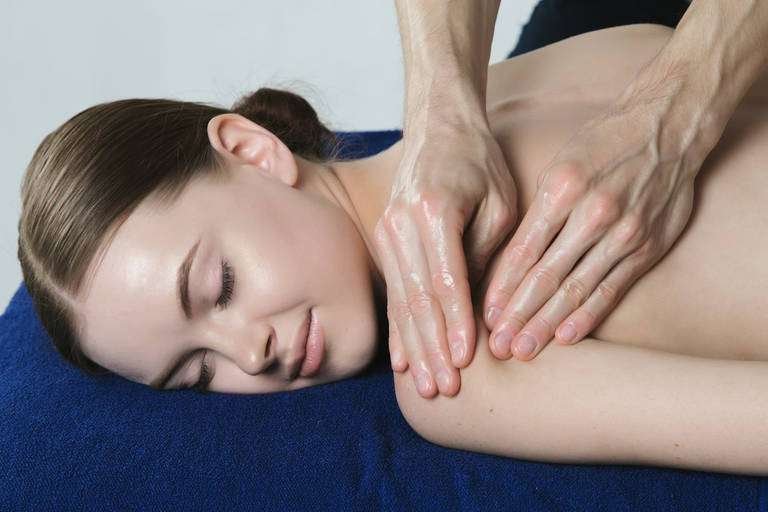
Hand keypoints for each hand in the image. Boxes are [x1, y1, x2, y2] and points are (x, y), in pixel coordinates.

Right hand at [374, 121, 517, 397]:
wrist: (440, 126)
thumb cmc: (480, 162)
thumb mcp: (500, 203)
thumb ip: (488, 255)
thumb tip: (482, 311)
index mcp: (434, 210)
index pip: (447, 280)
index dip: (457, 324)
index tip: (467, 361)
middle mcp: (401, 224)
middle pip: (417, 299)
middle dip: (432, 349)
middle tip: (444, 390)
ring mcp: (387, 232)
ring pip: (401, 301)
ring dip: (414, 348)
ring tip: (425, 386)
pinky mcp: (385, 240)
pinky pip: (394, 292)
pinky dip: (399, 329)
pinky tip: (402, 360)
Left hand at [483, 90, 698, 360]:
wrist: (667, 129)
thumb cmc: (601, 145)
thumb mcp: (559, 166)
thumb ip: (537, 212)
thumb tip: (508, 260)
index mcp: (562, 189)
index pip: (523, 250)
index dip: (501, 288)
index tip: (482, 316)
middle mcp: (592, 213)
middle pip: (546, 276)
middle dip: (517, 315)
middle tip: (495, 347)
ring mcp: (623, 233)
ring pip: (576, 288)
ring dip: (546, 324)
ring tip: (522, 350)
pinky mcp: (646, 248)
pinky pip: (612, 289)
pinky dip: (588, 315)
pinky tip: (566, 338)